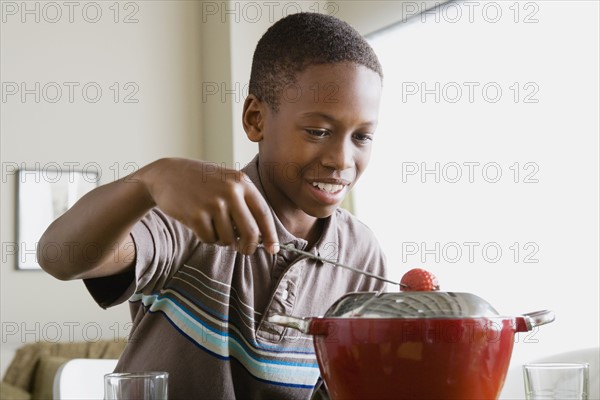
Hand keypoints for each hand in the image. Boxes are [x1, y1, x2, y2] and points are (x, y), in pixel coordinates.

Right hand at [141, 158, 278, 254]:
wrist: (167, 174)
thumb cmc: (202, 183)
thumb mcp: (227, 182)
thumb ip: (245, 204)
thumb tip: (262, 237)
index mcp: (242, 182)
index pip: (264, 214)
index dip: (271, 235)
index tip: (273, 250)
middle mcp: (230, 191)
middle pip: (251, 233)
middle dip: (249, 247)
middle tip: (244, 250)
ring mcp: (213, 203)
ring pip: (229, 239)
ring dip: (222, 240)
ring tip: (213, 225)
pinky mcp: (196, 215)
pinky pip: (209, 239)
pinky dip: (206, 238)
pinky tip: (199, 223)